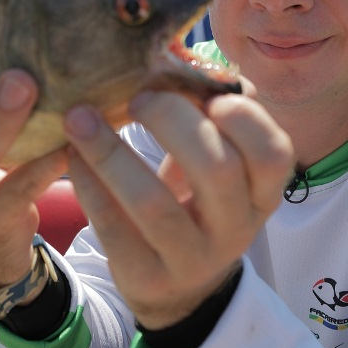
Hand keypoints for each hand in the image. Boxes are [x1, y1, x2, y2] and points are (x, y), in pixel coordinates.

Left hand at [64, 84, 293, 329]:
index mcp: (261, 193)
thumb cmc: (200, 202)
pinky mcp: (148, 277)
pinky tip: (73, 155)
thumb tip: (187, 60)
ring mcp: (193, 258)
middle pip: (215, 169)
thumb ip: (213, 120)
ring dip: (110, 153)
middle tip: (138, 97)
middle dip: (171, 120)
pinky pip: (114, 228)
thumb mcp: (222, 168)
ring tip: (79, 117)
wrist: (181, 287)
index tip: (207, 94)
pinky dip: (90, 185)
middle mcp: (236, 228)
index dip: (243, 119)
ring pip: (153, 203)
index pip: (273, 153)